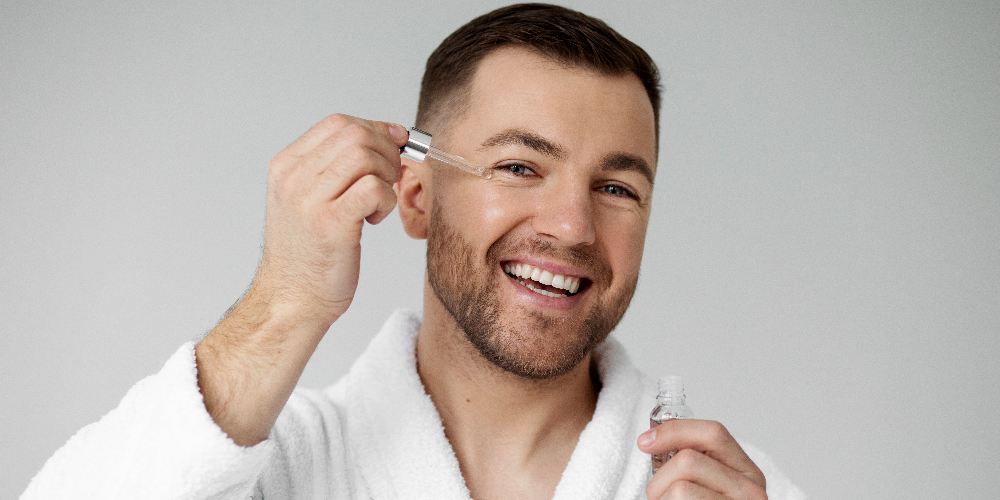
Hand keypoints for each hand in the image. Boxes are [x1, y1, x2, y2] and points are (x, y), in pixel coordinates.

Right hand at [251, 113, 408, 325]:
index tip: (394, 144)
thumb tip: (389, 134)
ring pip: (365, 155)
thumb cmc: (309, 253)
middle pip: (355, 133)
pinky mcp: (330, 223)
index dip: (375, 128)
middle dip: (386, 151)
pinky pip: (373, 188)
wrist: (291, 299)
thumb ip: (337, 167)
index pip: (338, 123)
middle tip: (389, 179)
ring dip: (386, 175)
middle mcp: (293, 177)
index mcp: (286, 165)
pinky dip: (385, 200)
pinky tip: (373, 219)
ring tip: (378, 202)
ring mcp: (309, 199)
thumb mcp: (310, 199)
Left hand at [637, 419, 766, 498]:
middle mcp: (751, 492)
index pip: (712, 433)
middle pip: (688, 461)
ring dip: (661, 499)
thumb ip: (694, 461)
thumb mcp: (710, 484)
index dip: (674, 431)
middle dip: (660, 478)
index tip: (645, 442)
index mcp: (747, 472)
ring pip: (679, 489)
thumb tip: (652, 438)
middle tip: (659, 496)